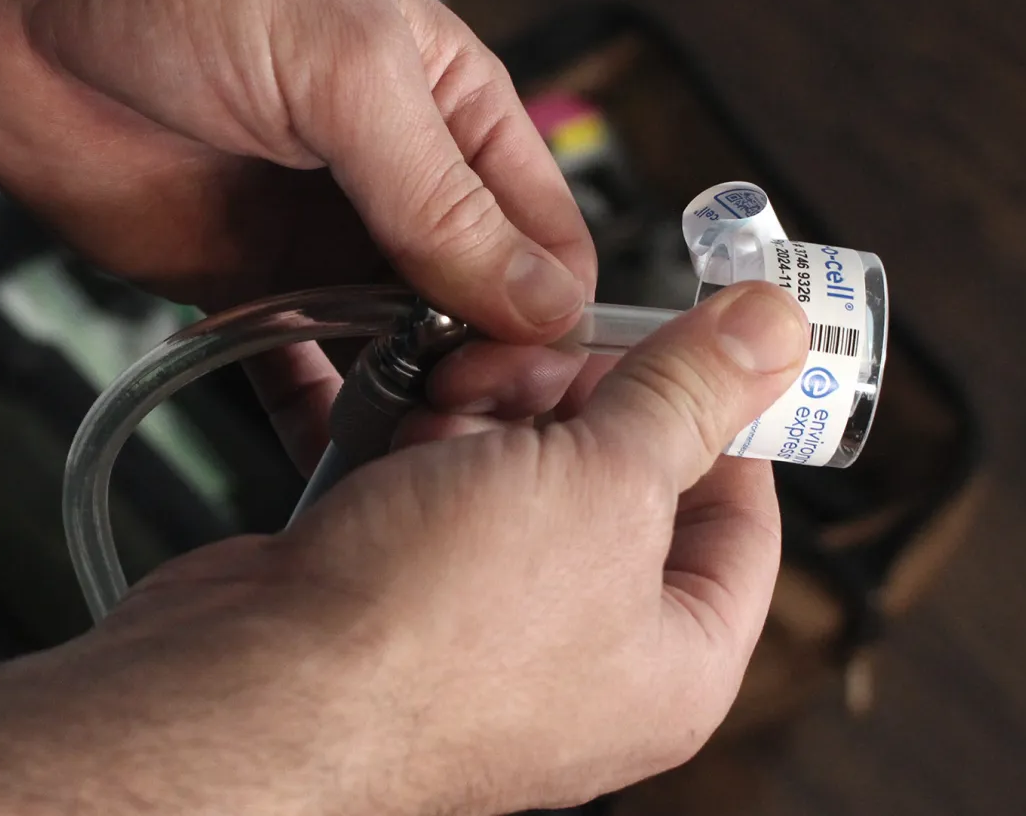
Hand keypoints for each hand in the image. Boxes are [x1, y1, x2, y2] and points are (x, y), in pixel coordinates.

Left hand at [0, 0, 595, 450]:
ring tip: (396, 444)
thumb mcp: (346, 69)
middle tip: (453, 421)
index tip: (514, 373)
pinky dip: (321, 410)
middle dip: (482, 373)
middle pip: (486, 313)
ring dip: (408, 403)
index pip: (550, 244)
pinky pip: (306, 366)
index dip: (548, 318)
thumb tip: (538, 301)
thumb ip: (442, 195)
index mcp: (459, 118)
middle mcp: (404, 189)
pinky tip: (326, 443)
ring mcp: (327, 241)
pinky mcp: (249, 283)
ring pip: (405, 353)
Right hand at [81, 283, 805, 812]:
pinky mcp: (392, 586)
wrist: (248, 690)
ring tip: (441, 396)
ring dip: (479, 403)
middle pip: (619, 475)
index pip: (741, 514)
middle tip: (531, 359)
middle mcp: (583, 654)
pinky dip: (404, 424)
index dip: (718, 411)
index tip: (685, 334)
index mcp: (672, 662)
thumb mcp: (605, 488)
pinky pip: (423, 478)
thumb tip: (776, 335)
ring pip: (513, 465)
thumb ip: (690, 398)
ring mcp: (482, 624)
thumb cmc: (430, 638)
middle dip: (571, 394)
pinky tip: (384, 381)